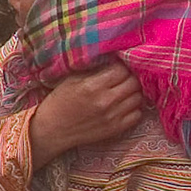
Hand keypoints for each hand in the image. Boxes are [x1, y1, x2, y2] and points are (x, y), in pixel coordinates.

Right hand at [29, 63, 144, 167]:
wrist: (52, 130)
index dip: (121, 65)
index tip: (117, 65)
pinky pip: (137, 115)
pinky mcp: (117, 129)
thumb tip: (111, 61)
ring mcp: (114, 116)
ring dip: (133, 92)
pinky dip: (134, 108)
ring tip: (124, 90)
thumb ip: (93, 70)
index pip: (122, 70)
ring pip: (138, 98)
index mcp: (93, 85)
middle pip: (134, 83)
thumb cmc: (59, 102)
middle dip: (130, 76)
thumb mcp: (70, 79)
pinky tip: (124, 105)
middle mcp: (106, 101)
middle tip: (122, 76)